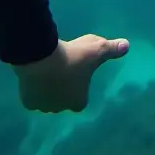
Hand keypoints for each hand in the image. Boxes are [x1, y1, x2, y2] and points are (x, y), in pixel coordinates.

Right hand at [13, 34, 128, 112]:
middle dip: (63, 87)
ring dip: (49, 87)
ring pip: (47, 99)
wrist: (40, 59)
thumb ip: (112, 49)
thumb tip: (127, 46)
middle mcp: (60, 109)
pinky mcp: (27, 101)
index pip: (81, 98)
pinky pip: (32, 96)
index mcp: (78, 101)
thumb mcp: (97, 49)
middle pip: (63, 99)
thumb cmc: (73, 57)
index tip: (78, 73)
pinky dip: (34, 88)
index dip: (80, 86)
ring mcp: (43, 106)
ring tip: (49, 68)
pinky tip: (36, 74)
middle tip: (63, 67)